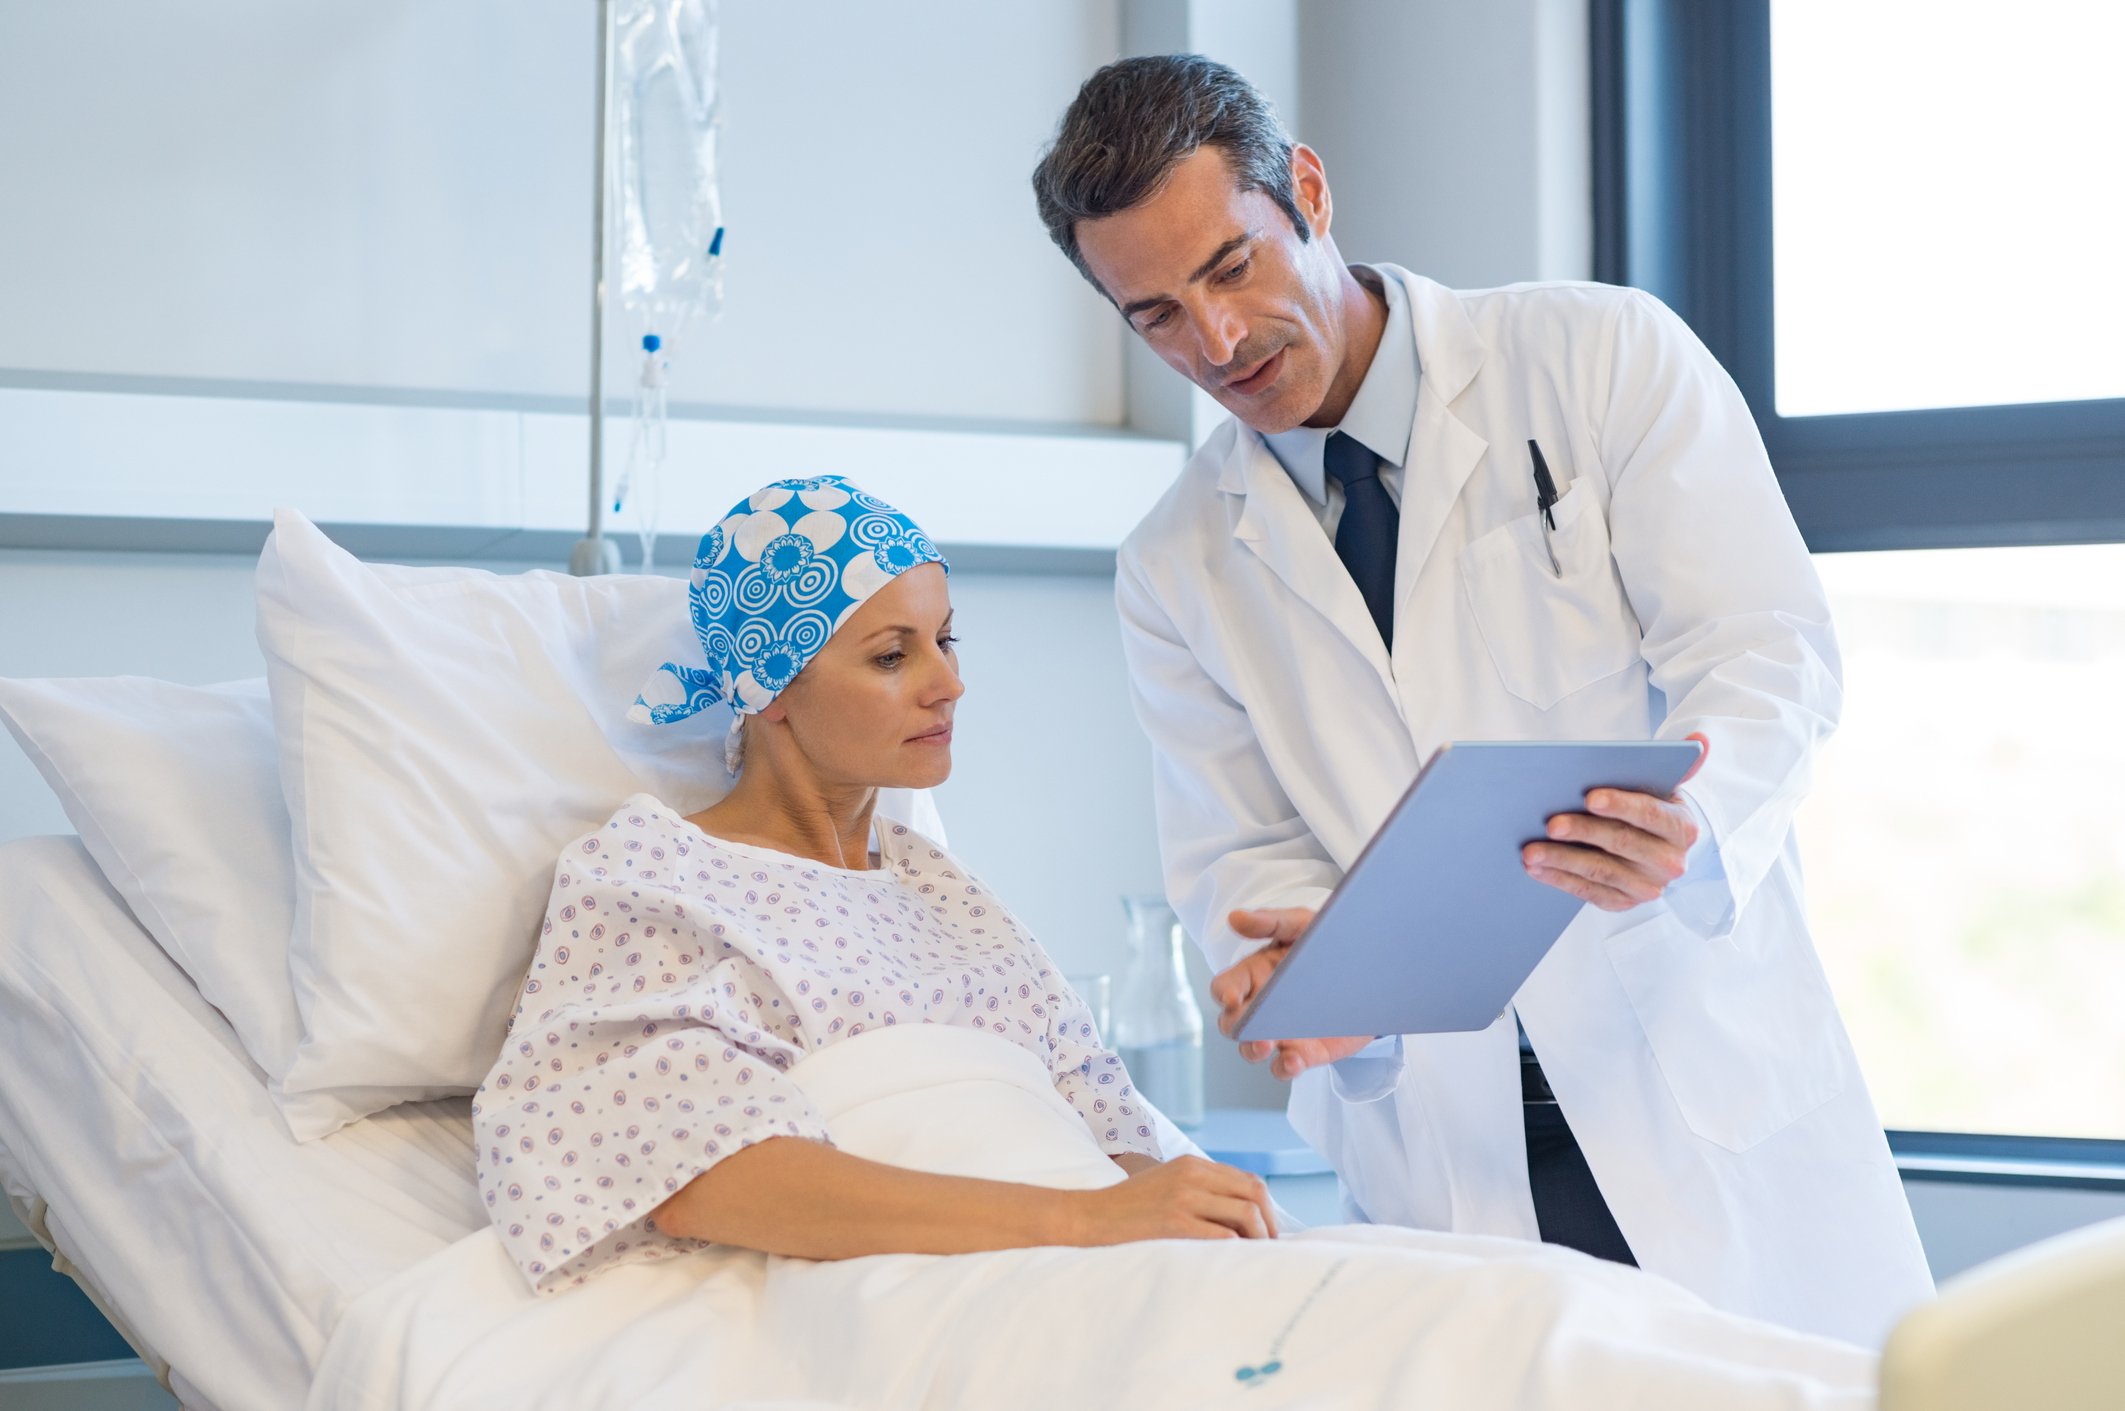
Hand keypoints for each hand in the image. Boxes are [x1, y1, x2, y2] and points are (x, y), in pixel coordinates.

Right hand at [1068, 1154, 1276, 1243]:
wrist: (1091, 1216)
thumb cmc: (1129, 1207)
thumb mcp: (1167, 1183)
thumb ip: (1199, 1188)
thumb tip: (1241, 1214)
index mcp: (1192, 1164)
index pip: (1248, 1180)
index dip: (1267, 1208)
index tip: (1268, 1232)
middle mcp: (1192, 1175)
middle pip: (1254, 1193)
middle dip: (1270, 1222)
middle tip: (1270, 1247)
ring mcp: (1184, 1197)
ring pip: (1246, 1213)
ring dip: (1259, 1237)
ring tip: (1254, 1255)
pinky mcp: (1175, 1222)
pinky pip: (1223, 1235)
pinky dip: (1236, 1248)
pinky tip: (1232, 1260)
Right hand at [1209, 908, 1372, 1080]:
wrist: (1370, 968)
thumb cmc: (1326, 943)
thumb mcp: (1301, 925)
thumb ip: (1270, 922)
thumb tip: (1235, 918)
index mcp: (1255, 974)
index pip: (1224, 987)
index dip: (1223, 993)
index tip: (1230, 997)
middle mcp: (1261, 1006)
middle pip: (1231, 1024)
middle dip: (1236, 1027)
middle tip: (1250, 1026)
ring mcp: (1281, 1031)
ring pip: (1252, 1049)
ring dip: (1253, 1050)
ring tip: (1266, 1045)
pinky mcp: (1305, 1051)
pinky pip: (1285, 1065)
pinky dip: (1284, 1067)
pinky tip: (1292, 1060)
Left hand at [1521, 732, 1709, 911]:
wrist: (1657, 850)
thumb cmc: (1651, 810)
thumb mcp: (1666, 786)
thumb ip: (1680, 764)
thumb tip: (1699, 740)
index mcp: (1681, 828)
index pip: (1651, 814)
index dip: (1621, 805)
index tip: (1589, 797)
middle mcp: (1670, 862)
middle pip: (1622, 843)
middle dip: (1583, 832)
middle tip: (1550, 824)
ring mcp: (1647, 886)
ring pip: (1601, 871)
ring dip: (1562, 861)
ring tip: (1531, 851)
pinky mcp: (1623, 902)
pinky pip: (1589, 891)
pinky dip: (1559, 880)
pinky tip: (1536, 868)